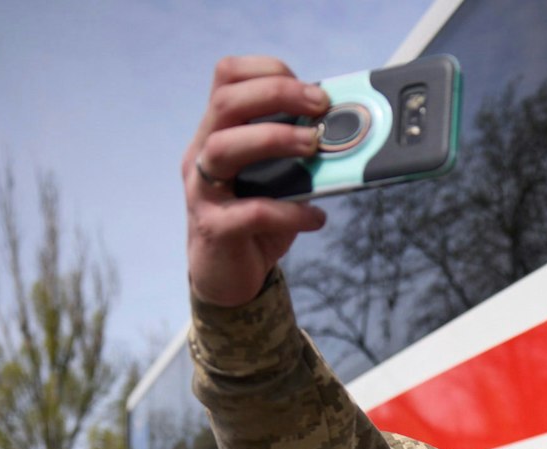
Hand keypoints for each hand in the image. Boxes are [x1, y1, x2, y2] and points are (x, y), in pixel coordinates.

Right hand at [184, 57, 331, 306]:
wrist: (228, 279)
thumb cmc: (256, 222)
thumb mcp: (277, 180)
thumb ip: (296, 155)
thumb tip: (345, 132)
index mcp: (216, 132)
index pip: (226, 78)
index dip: (267, 71)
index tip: (309, 88)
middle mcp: (201, 154)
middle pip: (226, 102)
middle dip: (277, 94)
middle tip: (320, 107)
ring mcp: (202, 191)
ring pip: (224, 147)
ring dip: (275, 138)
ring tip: (314, 148)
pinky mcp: (213, 229)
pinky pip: (250, 212)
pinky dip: (290, 212)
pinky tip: (316, 217)